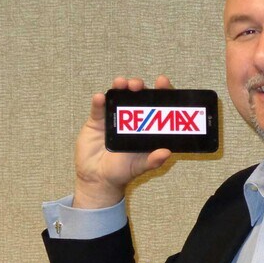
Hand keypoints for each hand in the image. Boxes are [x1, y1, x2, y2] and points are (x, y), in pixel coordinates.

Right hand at [73, 75, 172, 208]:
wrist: (98, 179)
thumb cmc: (122, 171)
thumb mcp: (140, 166)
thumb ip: (153, 161)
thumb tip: (167, 153)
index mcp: (145, 126)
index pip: (156, 105)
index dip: (160, 92)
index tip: (162, 83)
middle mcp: (130, 118)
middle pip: (136, 96)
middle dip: (138, 86)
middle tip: (139, 85)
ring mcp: (113, 117)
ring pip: (117, 96)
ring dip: (120, 86)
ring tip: (121, 84)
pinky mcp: (96, 121)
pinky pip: (98, 108)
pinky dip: (98, 101)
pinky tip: (100, 98)